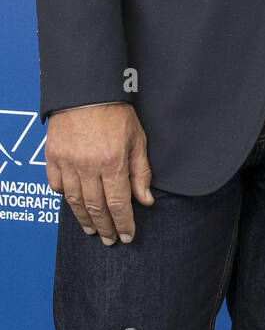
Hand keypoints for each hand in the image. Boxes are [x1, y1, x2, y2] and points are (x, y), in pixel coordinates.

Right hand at [45, 103, 153, 244]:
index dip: (123, 224)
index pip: (118, 204)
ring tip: (92, 229)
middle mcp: (88, 166)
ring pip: (75, 200)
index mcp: (113, 162)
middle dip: (105, 227)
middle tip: (109, 239)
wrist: (87, 89)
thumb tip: (145, 200)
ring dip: (84, 219)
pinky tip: (73, 203)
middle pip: (96, 207)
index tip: (127, 237)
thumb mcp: (138, 139)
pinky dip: (64, 196)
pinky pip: (56, 184)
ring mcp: (68, 162)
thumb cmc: (116, 111)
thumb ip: (141, 172)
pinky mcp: (53, 156)